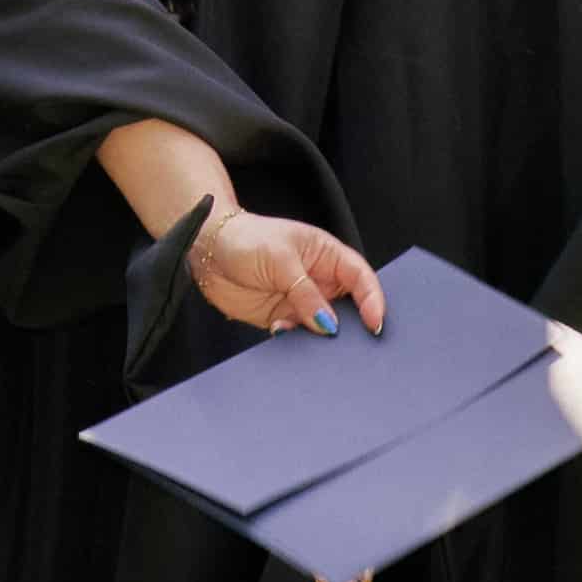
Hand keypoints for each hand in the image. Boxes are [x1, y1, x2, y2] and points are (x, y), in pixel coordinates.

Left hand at [190, 211, 387, 339]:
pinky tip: (282, 332)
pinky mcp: (283, 317)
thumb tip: (328, 324)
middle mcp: (319, 280)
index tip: (374, 322)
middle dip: (352, 326)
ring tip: (316, 343)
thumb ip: (305, 293)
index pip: (361, 279)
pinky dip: (296, 340)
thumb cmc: (246, 239)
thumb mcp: (281, 259)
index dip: (373, 300)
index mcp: (327, 256)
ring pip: (325, 326)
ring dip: (322, 337)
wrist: (207, 250)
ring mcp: (302, 301)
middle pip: (349, 307)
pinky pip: (298, 335)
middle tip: (353, 343)